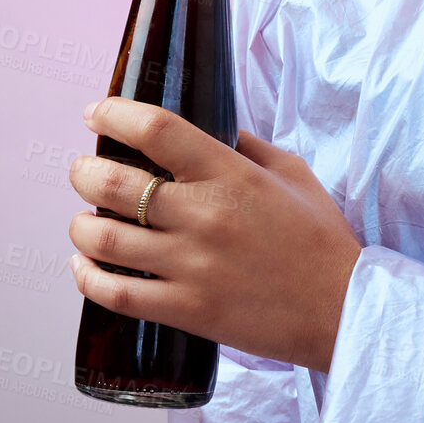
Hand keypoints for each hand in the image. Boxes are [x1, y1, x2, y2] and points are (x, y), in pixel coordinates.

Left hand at [67, 97, 361, 373]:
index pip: (156, 130)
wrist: (341, 307)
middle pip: (113, 183)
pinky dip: (88, 277)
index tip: (96, 113)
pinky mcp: (185, 309)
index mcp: (230, 174)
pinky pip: (115, 294)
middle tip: (83, 170)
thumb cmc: (321, 236)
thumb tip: (213, 130)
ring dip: (81, 224)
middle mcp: (203, 214)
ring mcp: (190, 265)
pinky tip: (84, 266)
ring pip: (104, 239)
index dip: (114, 114)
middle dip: (84, 171)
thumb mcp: (292, 173)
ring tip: (84, 219)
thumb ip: (248, 147)